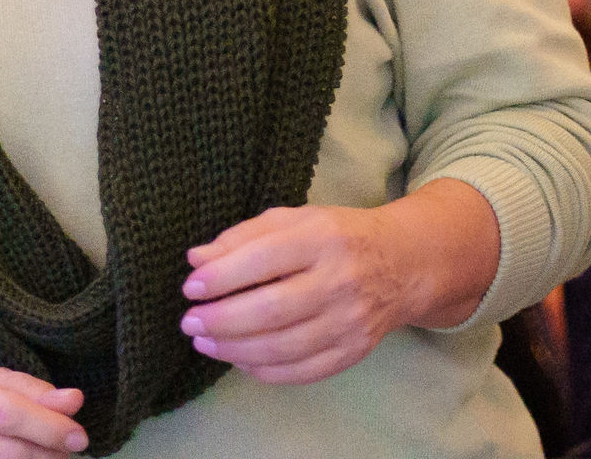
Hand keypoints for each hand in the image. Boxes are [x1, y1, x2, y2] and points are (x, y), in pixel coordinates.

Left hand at [179, 182, 498, 385]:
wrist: (402, 264)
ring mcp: (350, 321)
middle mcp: (339, 280)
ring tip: (204, 342)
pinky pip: (303, 370)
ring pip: (284, 346)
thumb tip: (197, 259)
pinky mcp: (354, 352)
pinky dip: (264, 370)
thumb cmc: (335, 235)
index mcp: (321, 237)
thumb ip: (244, 236)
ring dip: (235, 349)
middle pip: (272, 309)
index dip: (224, 275)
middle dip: (223, 319)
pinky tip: (239, 359)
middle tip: (189, 321)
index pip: (265, 257)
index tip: (191, 286)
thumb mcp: (293, 219)